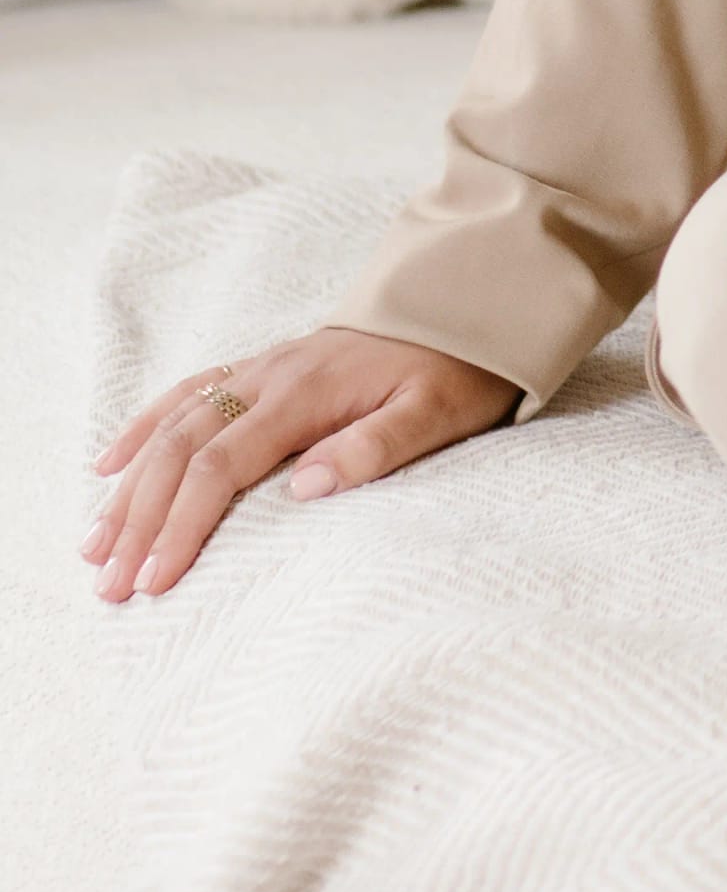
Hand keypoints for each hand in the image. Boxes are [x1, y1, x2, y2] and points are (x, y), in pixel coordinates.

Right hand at [84, 330, 517, 602]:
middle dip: (139, 518)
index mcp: (307, 392)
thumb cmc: (457, 370)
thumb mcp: (437, 413)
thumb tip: (305, 489)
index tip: (154, 581)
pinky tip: (110, 464)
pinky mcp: (264, 367)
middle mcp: (272, 375)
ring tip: (93, 546)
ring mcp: (263, 367)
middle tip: (110, 585)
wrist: (467, 306)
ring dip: (130, 485)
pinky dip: (143, 428)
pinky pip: (188, 394)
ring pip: (174, 425)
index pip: (221, 465)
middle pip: (182, 449)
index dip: (182, 524)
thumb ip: (375, 448)